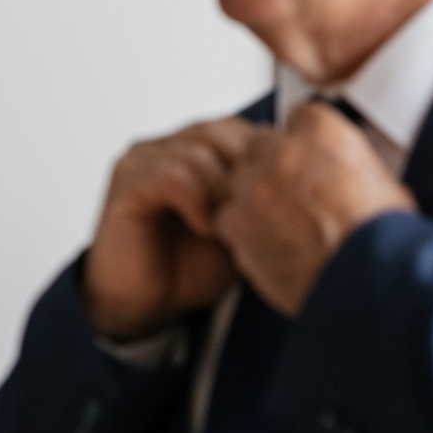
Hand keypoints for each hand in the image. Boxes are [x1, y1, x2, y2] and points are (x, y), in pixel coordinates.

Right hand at [84, 117, 265, 339]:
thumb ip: (261, 195)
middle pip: (219, 130)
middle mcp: (165, 147)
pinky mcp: (126, 181)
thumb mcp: (242, 227)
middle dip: (245, 171)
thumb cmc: (190, 268)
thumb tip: (307, 176)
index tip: (280, 195)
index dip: (263, 158)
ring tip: (228, 225)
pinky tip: (204, 227)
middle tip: (255, 211)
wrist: (148, 304)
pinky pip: (172, 175)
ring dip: (221, 190)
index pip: (238, 128)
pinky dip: (196, 201)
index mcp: (192, 149)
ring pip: (198, 151)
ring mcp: (142, 160)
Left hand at [213, 101, 415, 315]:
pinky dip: (243, 232)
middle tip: (291, 198)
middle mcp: (282, 152)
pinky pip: (227, 219)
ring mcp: (254, 186)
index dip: (302, 143)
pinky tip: (270, 246)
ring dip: (253, 200)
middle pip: (258, 147)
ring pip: (238, 183)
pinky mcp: (237, 222)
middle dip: (270, 168)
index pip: (297, 118)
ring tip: (284, 228)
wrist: (371, 279)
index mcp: (323, 132)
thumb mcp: (382, 180)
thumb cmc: (384, 237)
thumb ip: (345, 161)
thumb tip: (337, 168)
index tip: (306, 160)